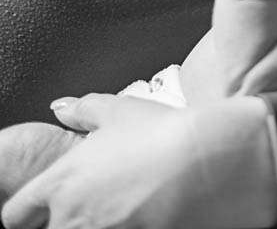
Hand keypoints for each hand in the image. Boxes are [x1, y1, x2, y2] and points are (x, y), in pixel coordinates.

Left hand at [1, 93, 276, 228]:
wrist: (208, 160)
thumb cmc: (163, 133)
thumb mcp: (119, 110)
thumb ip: (84, 110)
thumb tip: (62, 108)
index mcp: (62, 183)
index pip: (16, 213)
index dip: (26, 210)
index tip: (38, 207)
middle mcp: (73, 218)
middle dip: (66, 219)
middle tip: (98, 200)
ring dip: (95, 224)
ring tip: (124, 208)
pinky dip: (125, 227)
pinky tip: (142, 216)